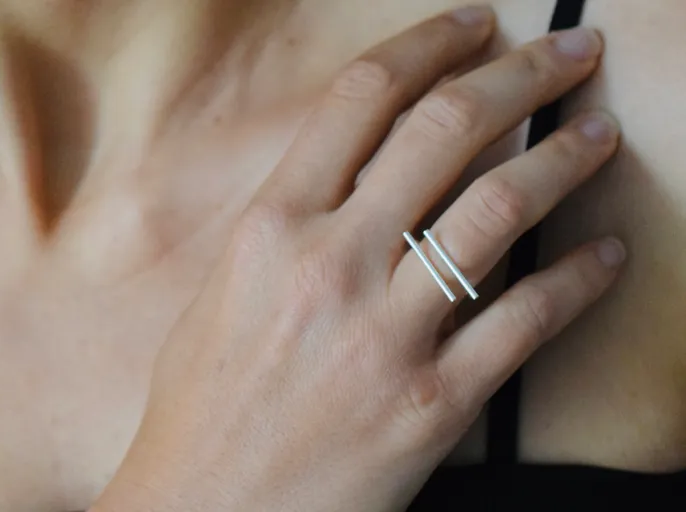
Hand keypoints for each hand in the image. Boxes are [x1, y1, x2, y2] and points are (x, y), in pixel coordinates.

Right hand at [94, 6, 622, 511]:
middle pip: (445, 131)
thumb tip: (351, 181)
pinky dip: (578, 277)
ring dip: (566, 160)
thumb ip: (284, 228)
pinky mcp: (433, 404)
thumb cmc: (201, 407)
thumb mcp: (221, 294)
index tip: (473, 23)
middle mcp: (330, 265)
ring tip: (598, 136)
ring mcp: (386, 334)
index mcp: (269, 228)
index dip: (428, 43)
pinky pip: (527, 320)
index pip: (360, 98)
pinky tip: (605, 254)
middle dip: (521, 77)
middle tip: (568, 57)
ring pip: (500, 211)